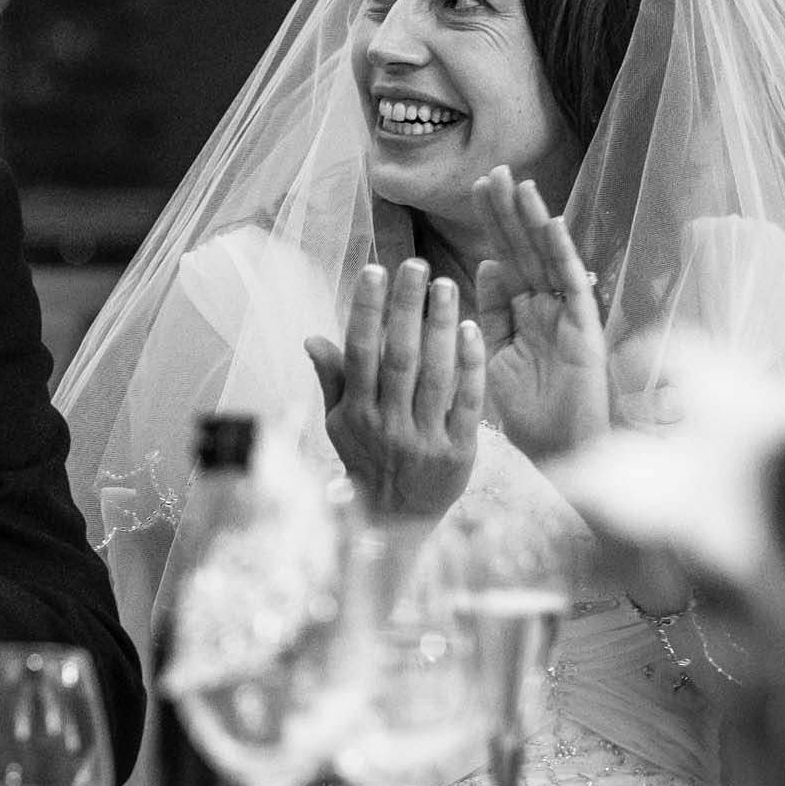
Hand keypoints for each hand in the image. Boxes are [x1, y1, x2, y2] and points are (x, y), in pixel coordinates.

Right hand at [306, 258, 484, 518]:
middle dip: (406, 307)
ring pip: (434, 374)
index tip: (374, 271)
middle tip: (416, 265)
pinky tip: (472, 328)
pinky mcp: (460, 452)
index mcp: (356, 413)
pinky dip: (470, 365)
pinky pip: (466, 401)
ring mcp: (425, 439)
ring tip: (446, 285)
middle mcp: (388, 425)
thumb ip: (332, 379)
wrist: (398, 520)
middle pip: (399, 356)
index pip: (360, 352)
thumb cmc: (367, 460)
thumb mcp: (339, 424)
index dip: (366, 311)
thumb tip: (312, 337)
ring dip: (440, 325)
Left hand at [472, 165, 610, 458]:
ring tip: (518, 183)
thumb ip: (491, 312)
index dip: (491, 225)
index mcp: (523, 312)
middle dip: (508, 211)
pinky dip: (562, 253)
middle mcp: (545, 306)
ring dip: (533, 221)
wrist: (556, 452)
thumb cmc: (527, 413)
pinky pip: (573, 283)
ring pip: (547, 258)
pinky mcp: (585, 327)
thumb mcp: (494, 356)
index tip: (475, 189)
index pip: (505, 257)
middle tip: (493, 170)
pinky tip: (549, 223)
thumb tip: (486, 265)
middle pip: (523, 249)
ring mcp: (566, 314)